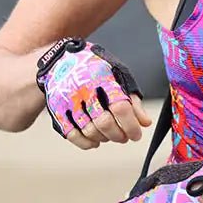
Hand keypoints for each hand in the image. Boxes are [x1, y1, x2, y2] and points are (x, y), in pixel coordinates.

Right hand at [36, 38, 151, 149]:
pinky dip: (86, 143)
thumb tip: (145, 123)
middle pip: (104, 123)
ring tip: (111, 136)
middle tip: (124, 137)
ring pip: (89, 131)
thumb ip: (133, 99)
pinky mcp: (57, 109)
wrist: (61, 59)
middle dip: (118, 135)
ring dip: (104, 138)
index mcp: (104, 77)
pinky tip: (95, 141)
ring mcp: (69, 100)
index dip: (131, 126)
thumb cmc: (95, 68)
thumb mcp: (118, 76)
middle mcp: (84, 88)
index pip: (120, 108)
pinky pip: (72, 134)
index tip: (136, 135)